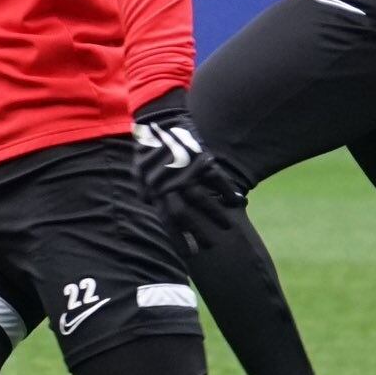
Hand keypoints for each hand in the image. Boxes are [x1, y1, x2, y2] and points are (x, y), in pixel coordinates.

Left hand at [132, 92, 236, 245]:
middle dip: (198, 233)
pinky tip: (236, 201)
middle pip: (184, 215)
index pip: (166, 220)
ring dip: (216, 215)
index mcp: (154, 188)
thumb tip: (149, 203)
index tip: (189, 255)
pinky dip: (227, 191)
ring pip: (203, 200)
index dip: (178, 238)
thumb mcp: (138, 170)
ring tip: (227, 227)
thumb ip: (144, 189)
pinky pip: (216, 179)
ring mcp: (186, 172)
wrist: (159, 119)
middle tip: (210, 247)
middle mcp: (169, 183)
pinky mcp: (200, 159)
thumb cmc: (148, 146)